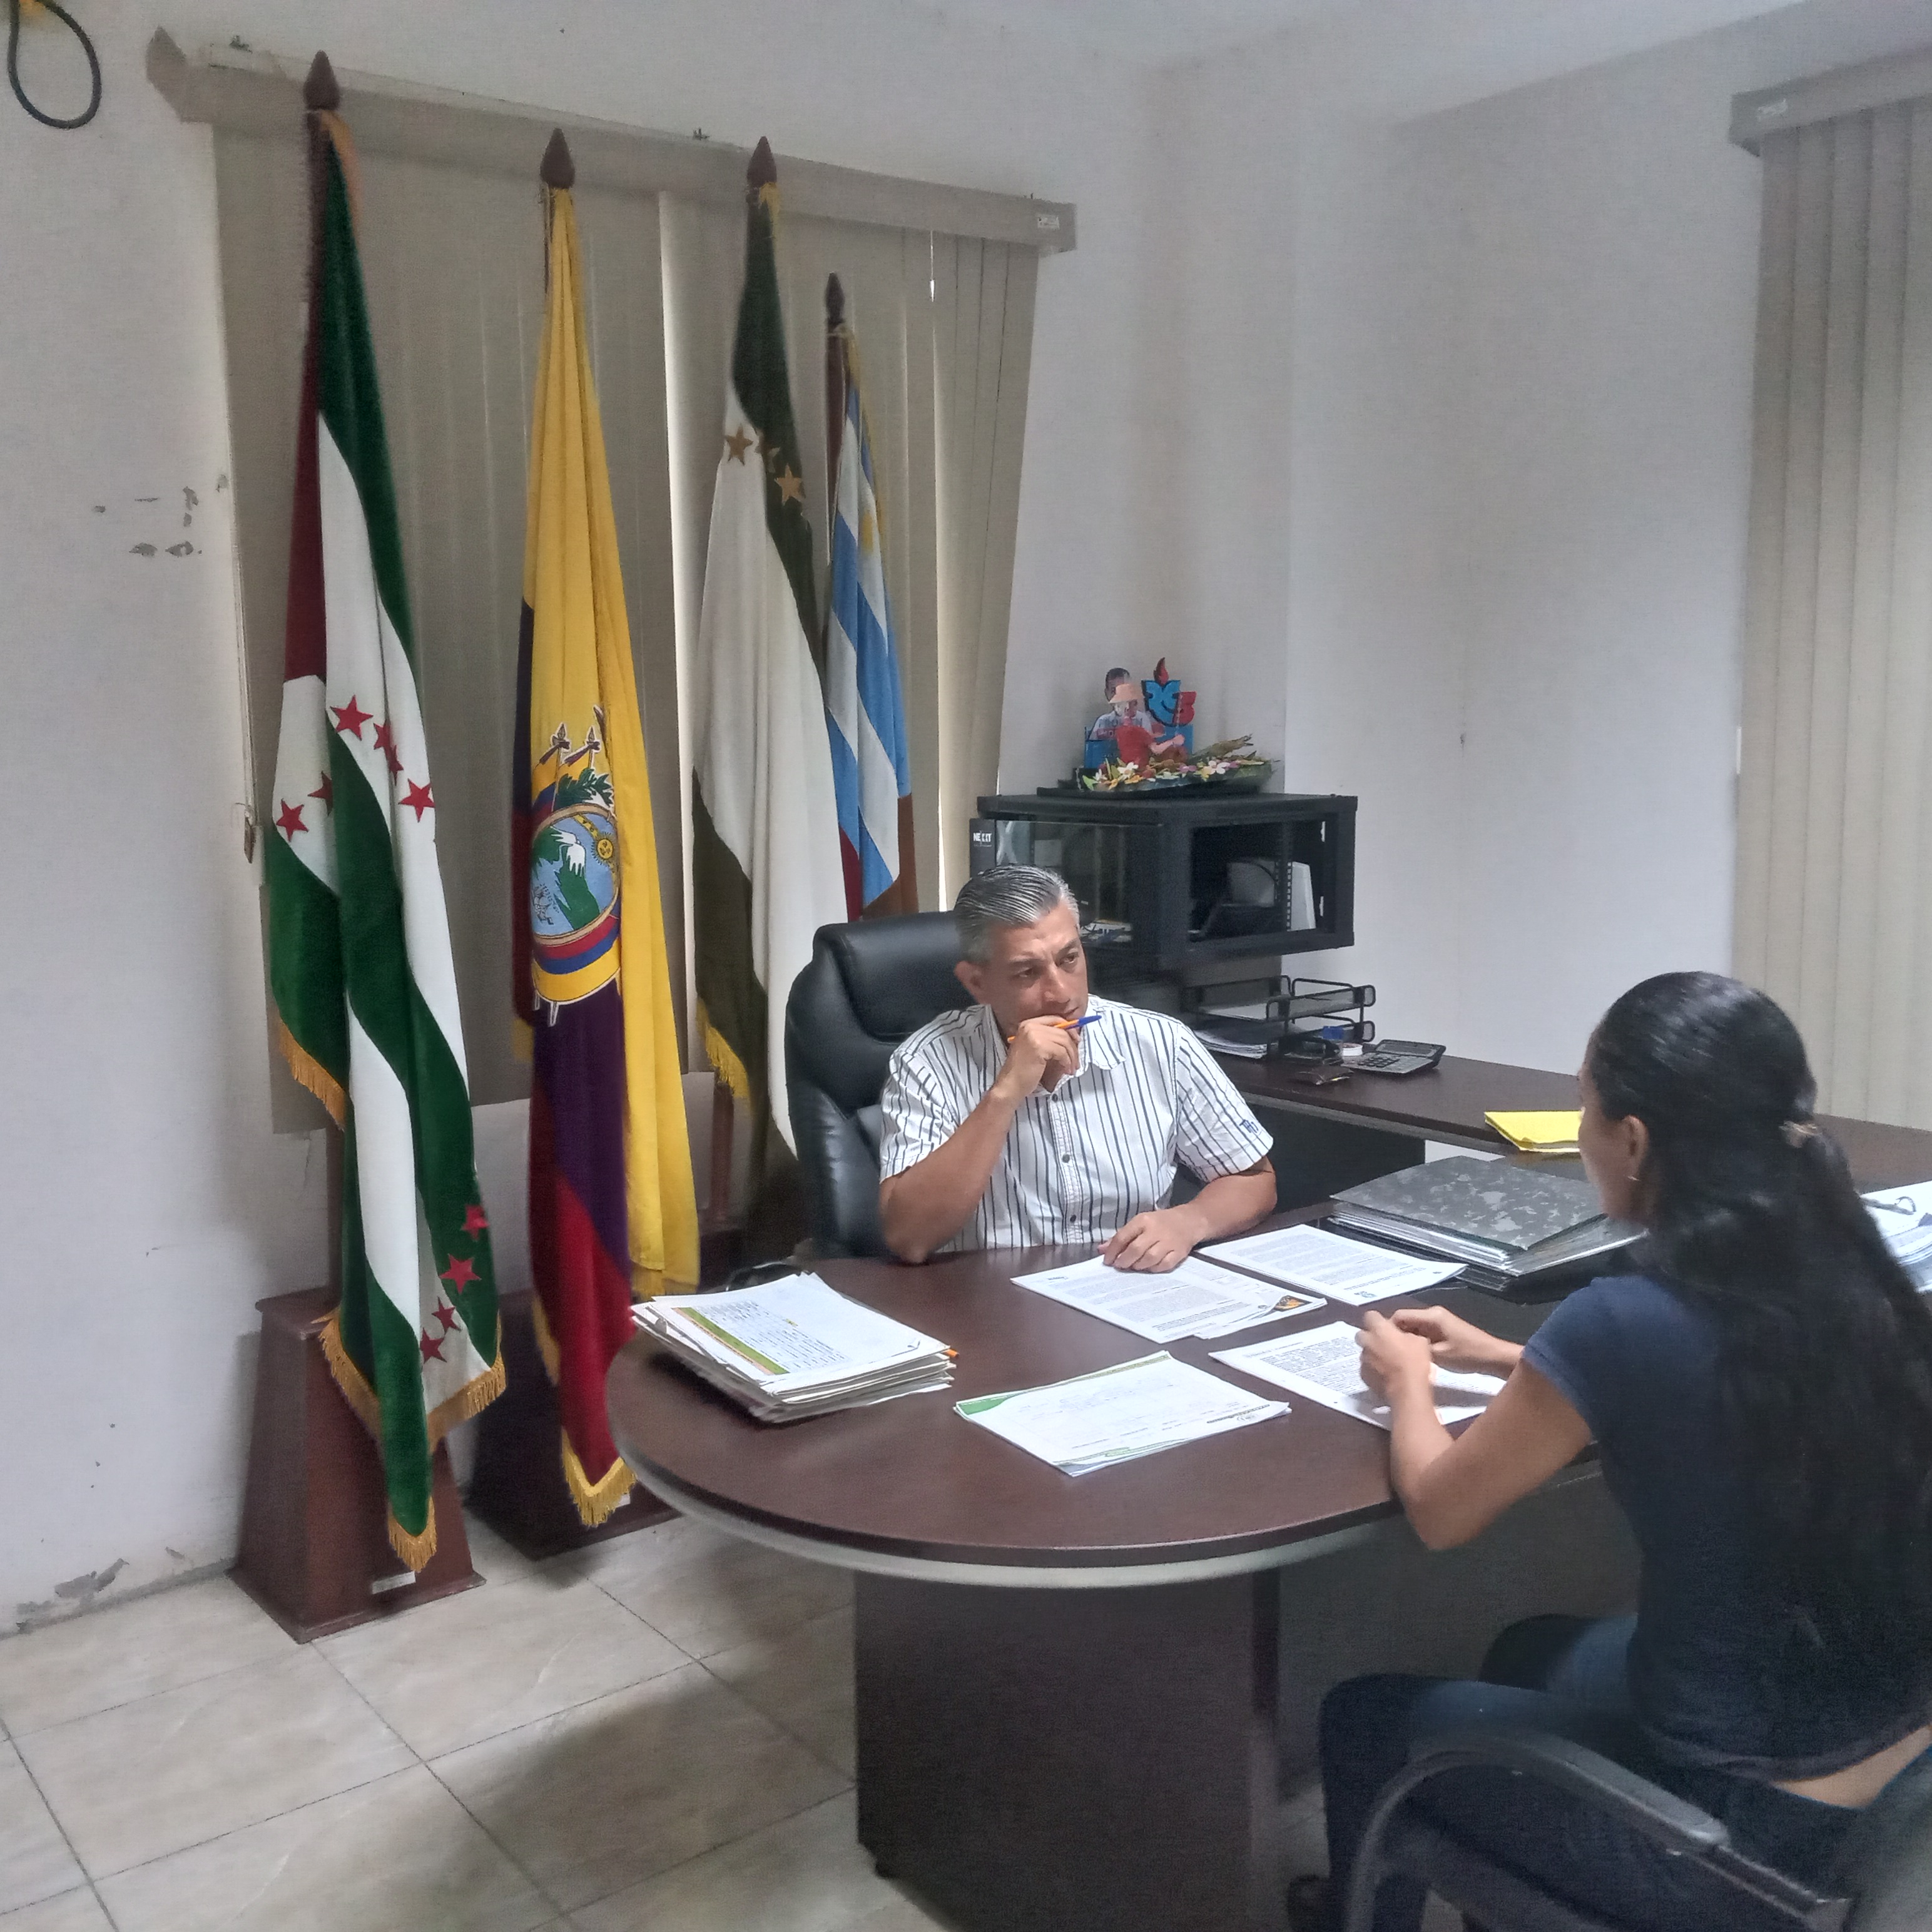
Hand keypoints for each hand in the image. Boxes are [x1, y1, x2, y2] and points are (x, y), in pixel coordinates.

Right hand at [995, 1016, 1081, 1101]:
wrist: (1010, 1085)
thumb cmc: (1023, 1071)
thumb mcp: (1035, 1048)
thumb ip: (1048, 1039)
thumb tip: (1072, 1037)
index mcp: (1028, 1024)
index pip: (1056, 1019)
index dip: (1069, 1029)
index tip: (1076, 1041)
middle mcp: (1030, 1026)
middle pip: (1062, 1031)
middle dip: (1073, 1047)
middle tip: (1076, 1061)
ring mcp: (1033, 1035)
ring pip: (1064, 1042)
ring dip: (1072, 1056)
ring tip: (1071, 1068)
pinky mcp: (1039, 1046)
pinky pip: (1061, 1052)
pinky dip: (1067, 1062)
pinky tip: (1066, 1070)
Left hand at [1101, 1205, 1203, 1271]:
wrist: (1189, 1221)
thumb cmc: (1160, 1222)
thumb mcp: (1140, 1223)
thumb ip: (1121, 1237)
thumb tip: (1102, 1249)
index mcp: (1143, 1221)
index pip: (1123, 1236)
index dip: (1112, 1251)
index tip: (1107, 1260)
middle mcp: (1155, 1231)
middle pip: (1135, 1249)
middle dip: (1124, 1261)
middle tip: (1119, 1266)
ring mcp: (1169, 1242)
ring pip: (1149, 1258)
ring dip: (1138, 1266)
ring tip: (1133, 1266)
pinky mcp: (1179, 1252)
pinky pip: (1164, 1265)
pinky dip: (1154, 1269)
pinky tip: (1148, 1268)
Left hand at [1356, 1310, 1435, 1401]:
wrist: (1407, 1389)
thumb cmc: (1414, 1361)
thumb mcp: (1419, 1341)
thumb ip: (1406, 1334)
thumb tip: (1402, 1335)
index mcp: (1379, 1329)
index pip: (1371, 1315)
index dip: (1379, 1320)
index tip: (1388, 1327)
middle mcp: (1367, 1342)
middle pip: (1362, 1334)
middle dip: (1371, 1337)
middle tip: (1385, 1344)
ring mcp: (1363, 1359)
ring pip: (1364, 1351)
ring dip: (1372, 1353)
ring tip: (1386, 1361)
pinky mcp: (1363, 1375)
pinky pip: (1366, 1367)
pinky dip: (1372, 1368)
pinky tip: (1384, 1374)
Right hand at [1387, 1306, 1519, 1375]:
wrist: (1493, 1357)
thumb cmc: (1467, 1355)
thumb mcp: (1439, 1355)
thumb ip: (1416, 1348)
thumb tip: (1396, 1347)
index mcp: (1431, 1316)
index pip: (1400, 1316)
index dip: (1387, 1329)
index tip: (1380, 1345)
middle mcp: (1433, 1314)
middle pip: (1406, 1320)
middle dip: (1396, 1335)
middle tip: (1387, 1353)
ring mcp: (1439, 1320)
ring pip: (1414, 1327)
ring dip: (1407, 1340)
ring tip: (1398, 1356)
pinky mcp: (1443, 1329)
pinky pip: (1423, 1332)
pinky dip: (1417, 1342)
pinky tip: (1414, 1355)